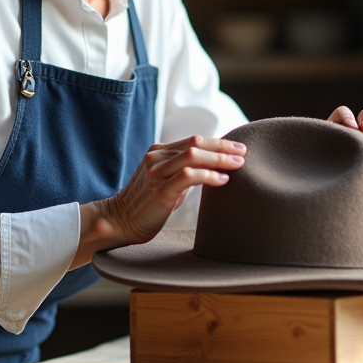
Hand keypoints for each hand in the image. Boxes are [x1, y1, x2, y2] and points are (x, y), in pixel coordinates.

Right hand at [70, 135, 245, 268]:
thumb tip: (214, 169)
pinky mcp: (160, 190)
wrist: (120, 222)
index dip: (218, 143)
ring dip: (219, 159)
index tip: (237, 148)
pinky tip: (222, 180)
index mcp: (158, 152)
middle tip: (243, 153)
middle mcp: (156, 157)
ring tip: (237, 165)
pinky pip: (188, 176)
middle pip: (196, 143)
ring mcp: (156, 172)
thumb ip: (185, 173)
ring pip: (193, 155)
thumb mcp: (167, 183)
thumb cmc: (147, 205)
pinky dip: (209, 176)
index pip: (193, 140)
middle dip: (223, 147)